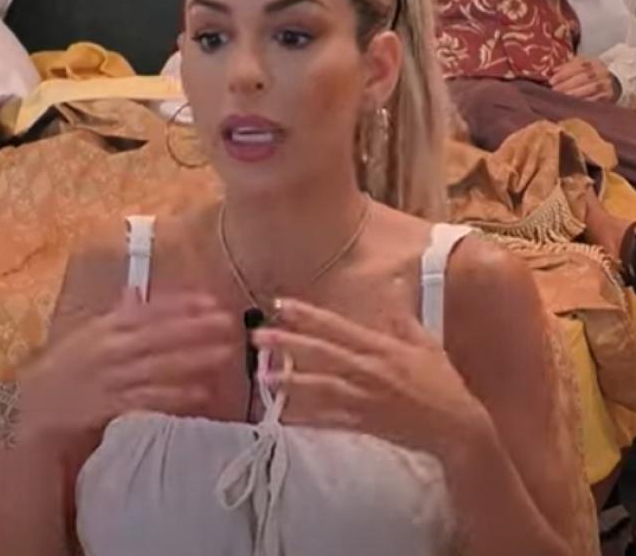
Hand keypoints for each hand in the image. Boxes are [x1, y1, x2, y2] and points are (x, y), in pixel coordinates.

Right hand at [15, 292, 234, 445]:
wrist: (36, 407)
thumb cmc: (66, 368)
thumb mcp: (86, 334)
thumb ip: (114, 314)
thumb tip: (135, 289)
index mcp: (103, 326)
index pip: (147, 311)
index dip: (180, 305)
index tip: (211, 301)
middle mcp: (108, 348)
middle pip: (158, 336)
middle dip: (195, 329)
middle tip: (229, 323)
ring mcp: (110, 377)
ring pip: (158, 367)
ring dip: (193, 360)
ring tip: (224, 354)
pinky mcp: (111, 405)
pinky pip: (148, 399)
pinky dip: (174, 396)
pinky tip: (200, 393)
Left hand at [251, 298, 490, 458]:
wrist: (458, 428)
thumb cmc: (443, 385)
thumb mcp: (426, 345)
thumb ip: (403, 318)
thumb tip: (394, 287)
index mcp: (382, 348)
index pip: (338, 327)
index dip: (308, 315)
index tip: (281, 304)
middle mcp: (370, 371)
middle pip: (322, 354)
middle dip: (288, 343)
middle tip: (258, 335)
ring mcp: (366, 399)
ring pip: (321, 387)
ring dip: (291, 381)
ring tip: (263, 375)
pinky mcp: (365, 423)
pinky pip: (330, 419)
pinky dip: (307, 416)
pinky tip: (284, 413)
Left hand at [549, 57, 618, 102]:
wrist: (609, 82)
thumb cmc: (587, 74)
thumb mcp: (577, 66)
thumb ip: (565, 68)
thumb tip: (551, 72)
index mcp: (593, 62)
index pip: (579, 65)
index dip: (564, 73)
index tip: (552, 80)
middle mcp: (601, 71)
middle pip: (585, 77)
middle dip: (567, 84)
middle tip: (555, 90)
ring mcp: (606, 83)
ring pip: (591, 88)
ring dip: (574, 93)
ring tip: (562, 98)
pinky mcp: (608, 95)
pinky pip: (596, 99)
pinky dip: (583, 101)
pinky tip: (573, 104)